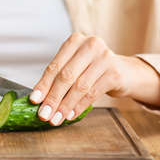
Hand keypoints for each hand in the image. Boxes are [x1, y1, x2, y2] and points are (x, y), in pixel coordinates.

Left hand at [29, 33, 159, 125]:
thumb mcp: (75, 67)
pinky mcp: (115, 73)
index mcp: (75, 41)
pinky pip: (93, 93)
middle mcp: (90, 45)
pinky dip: (80, 106)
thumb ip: (58, 78)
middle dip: (53, 98)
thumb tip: (39, 99)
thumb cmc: (93, 69)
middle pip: (66, 76)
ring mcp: (105, 58)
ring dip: (65, 105)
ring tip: (56, 118)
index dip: (43, 85)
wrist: (125, 72)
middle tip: (44, 114)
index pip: (55, 66)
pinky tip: (71, 114)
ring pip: (79, 86)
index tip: (34, 100)